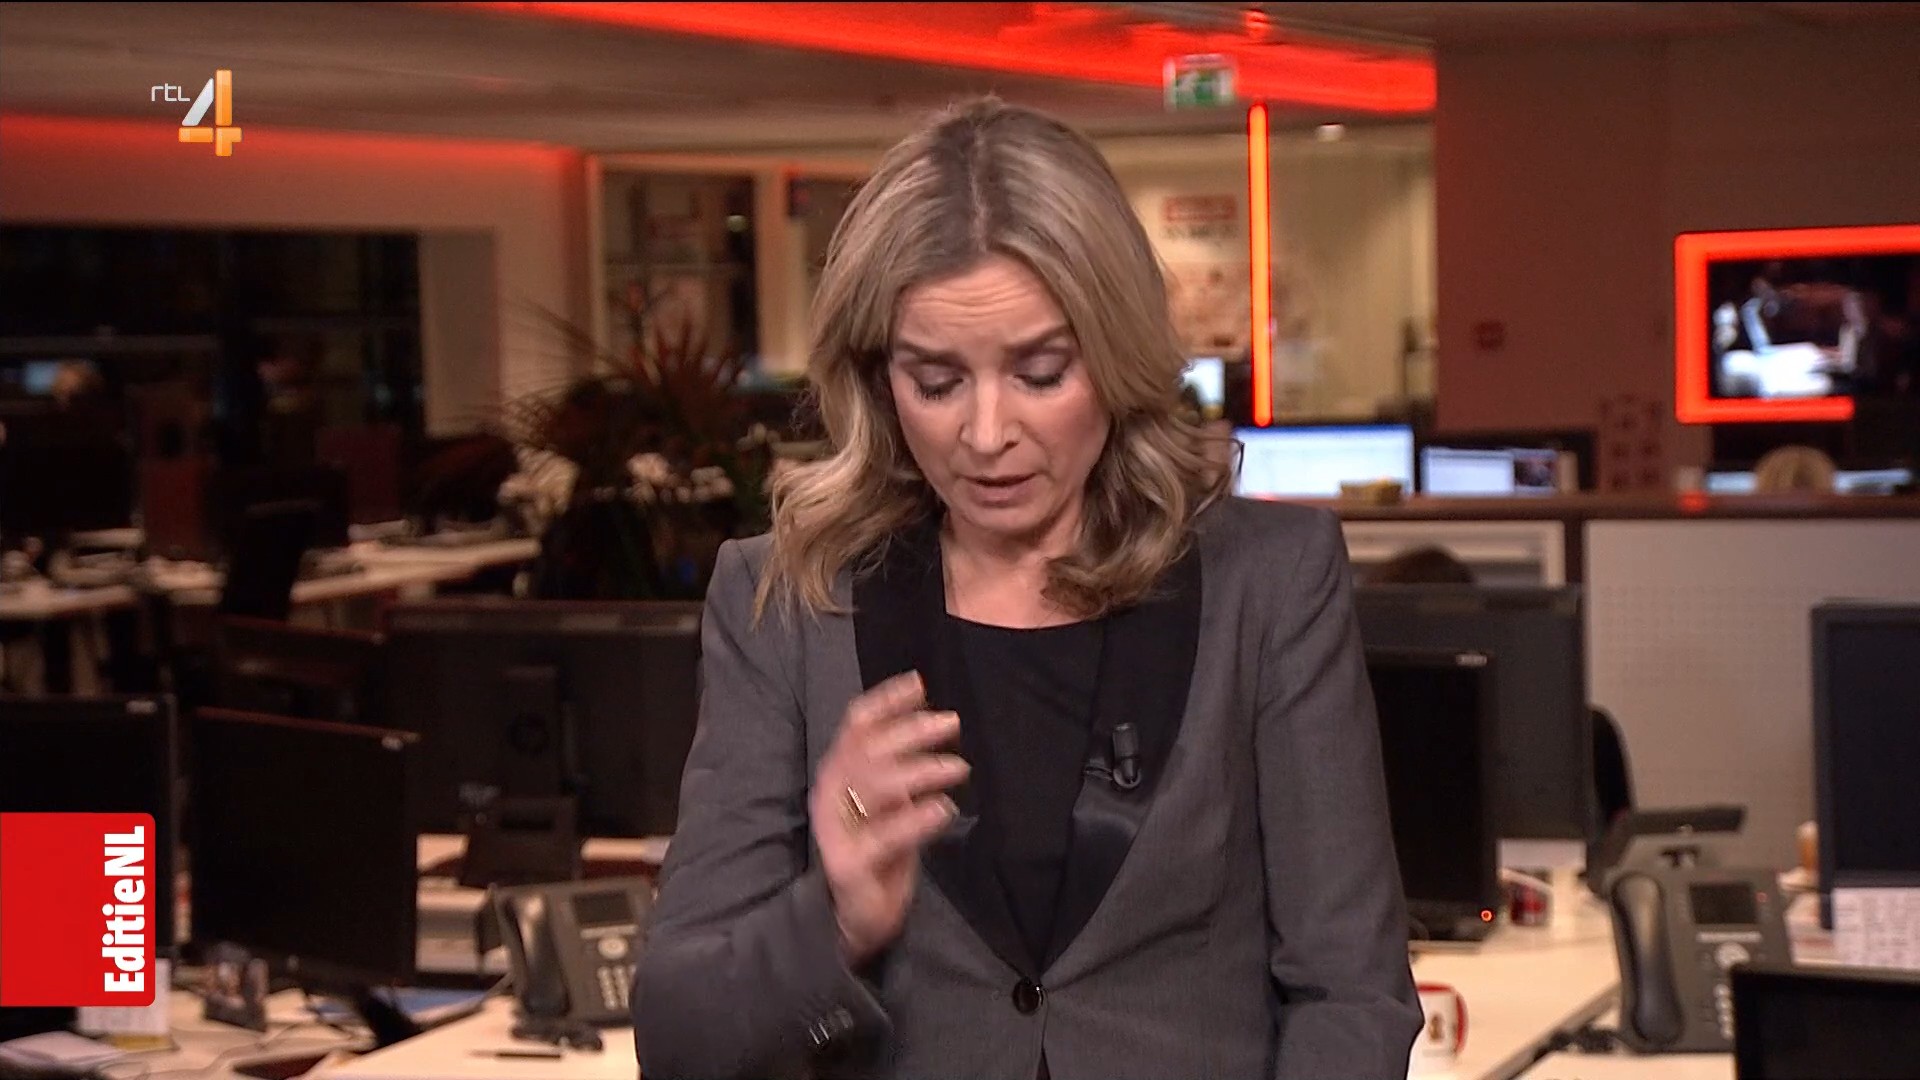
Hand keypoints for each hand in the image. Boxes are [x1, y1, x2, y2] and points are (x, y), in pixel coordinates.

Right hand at [810, 671, 967, 966]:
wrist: (848, 917)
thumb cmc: (876, 851)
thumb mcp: (887, 802)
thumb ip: (900, 766)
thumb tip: (931, 719)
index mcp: (838, 773)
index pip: (856, 724)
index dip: (886, 701)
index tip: (920, 683)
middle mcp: (831, 794)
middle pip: (869, 748)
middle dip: (911, 730)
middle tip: (951, 724)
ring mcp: (837, 829)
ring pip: (877, 785)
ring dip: (921, 771)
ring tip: (958, 768)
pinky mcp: (850, 862)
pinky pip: (887, 834)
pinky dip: (918, 818)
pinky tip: (944, 808)